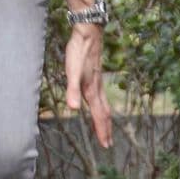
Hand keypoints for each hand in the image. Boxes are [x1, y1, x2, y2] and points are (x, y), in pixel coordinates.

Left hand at [65, 24, 112, 147]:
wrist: (88, 34)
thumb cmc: (79, 53)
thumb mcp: (71, 73)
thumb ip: (72, 91)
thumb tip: (74, 109)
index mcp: (92, 90)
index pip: (99, 115)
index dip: (101, 130)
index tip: (105, 144)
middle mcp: (97, 88)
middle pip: (104, 112)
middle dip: (105, 128)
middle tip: (108, 143)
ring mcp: (97, 81)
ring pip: (103, 104)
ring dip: (104, 118)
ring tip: (105, 127)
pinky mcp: (94, 75)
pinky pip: (100, 95)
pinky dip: (101, 105)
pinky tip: (96, 102)